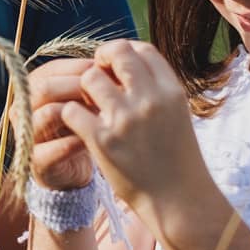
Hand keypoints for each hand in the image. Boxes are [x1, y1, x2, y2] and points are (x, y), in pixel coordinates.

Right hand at [27, 58, 97, 190]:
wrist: (74, 166)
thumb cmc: (81, 124)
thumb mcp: (84, 99)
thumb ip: (90, 81)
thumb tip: (111, 61)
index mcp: (33, 87)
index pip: (52, 69)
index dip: (80, 68)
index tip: (106, 71)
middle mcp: (23, 108)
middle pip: (45, 88)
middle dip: (78, 87)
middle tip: (105, 93)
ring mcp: (26, 135)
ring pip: (47, 114)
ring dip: (77, 113)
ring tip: (101, 116)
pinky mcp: (36, 162)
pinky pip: (51, 149)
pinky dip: (73, 143)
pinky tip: (93, 140)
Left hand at [59, 40, 210, 218]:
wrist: (178, 200)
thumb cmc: (176, 158)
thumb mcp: (176, 114)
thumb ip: (155, 88)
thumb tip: (125, 62)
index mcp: (171, 91)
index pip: (142, 49)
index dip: (124, 52)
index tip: (115, 66)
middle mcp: (150, 100)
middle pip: (117, 53)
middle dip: (102, 60)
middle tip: (98, 77)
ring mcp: (126, 120)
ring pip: (90, 78)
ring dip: (85, 89)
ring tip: (90, 105)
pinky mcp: (103, 141)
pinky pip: (72, 110)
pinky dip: (71, 115)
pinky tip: (80, 125)